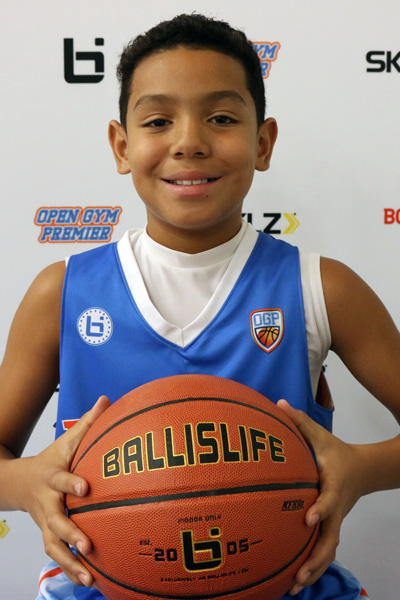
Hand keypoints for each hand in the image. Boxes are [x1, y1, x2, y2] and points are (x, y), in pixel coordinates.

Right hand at [19, 396, 109, 585]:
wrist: (20, 482)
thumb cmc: (52, 459)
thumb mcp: (67, 440)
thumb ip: (88, 423)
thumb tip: (107, 399)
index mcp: (53, 477)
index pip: (61, 480)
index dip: (71, 483)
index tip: (85, 487)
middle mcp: (48, 504)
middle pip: (55, 520)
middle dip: (71, 533)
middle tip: (88, 544)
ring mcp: (46, 523)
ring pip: (53, 546)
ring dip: (70, 562)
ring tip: (89, 577)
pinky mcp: (49, 536)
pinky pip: (57, 556)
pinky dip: (71, 569)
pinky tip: (89, 581)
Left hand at [277, 400, 363, 595]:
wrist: (362, 470)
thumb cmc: (337, 453)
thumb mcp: (321, 436)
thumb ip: (300, 422)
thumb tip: (278, 403)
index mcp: (334, 485)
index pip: (329, 500)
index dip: (321, 509)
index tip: (308, 518)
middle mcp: (335, 509)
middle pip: (331, 538)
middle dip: (316, 558)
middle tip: (299, 574)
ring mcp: (335, 521)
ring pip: (328, 551)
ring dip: (314, 569)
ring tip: (294, 587)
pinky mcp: (331, 527)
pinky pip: (324, 550)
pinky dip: (313, 566)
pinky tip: (295, 580)